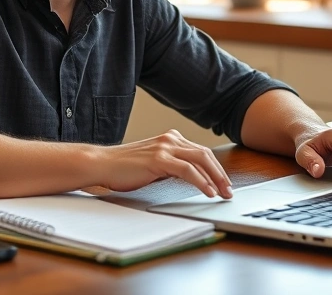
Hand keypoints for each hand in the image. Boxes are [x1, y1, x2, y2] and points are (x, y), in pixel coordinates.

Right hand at [94, 130, 232, 198]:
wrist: (102, 164)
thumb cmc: (124, 168)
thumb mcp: (153, 164)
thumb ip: (171, 166)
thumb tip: (191, 179)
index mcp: (170, 139)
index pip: (201, 152)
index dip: (216, 168)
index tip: (223, 182)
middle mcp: (170, 139)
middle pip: (205, 155)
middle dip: (220, 174)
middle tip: (229, 190)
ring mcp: (165, 147)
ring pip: (200, 160)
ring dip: (215, 178)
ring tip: (223, 193)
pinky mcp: (159, 159)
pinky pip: (188, 171)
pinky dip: (201, 181)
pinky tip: (208, 192)